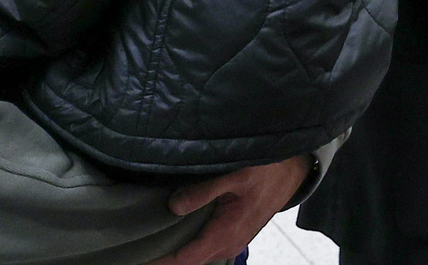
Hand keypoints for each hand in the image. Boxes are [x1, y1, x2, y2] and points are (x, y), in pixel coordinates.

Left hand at [147, 156, 308, 264]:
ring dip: (175, 252)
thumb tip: (173, 206)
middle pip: (188, 261)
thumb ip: (203, 191)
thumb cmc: (266, 170)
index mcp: (225, 234)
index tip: (137, 260)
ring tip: (147, 245)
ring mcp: (230, 240)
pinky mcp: (231, 232)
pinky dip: (187, 243)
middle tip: (135, 252)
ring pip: (196, 254)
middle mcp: (227, 244)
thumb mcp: (234, 175)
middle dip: (163, 259)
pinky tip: (171, 231)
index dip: (160, 263)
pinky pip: (204, 244)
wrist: (292, 170)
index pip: (185, 259)